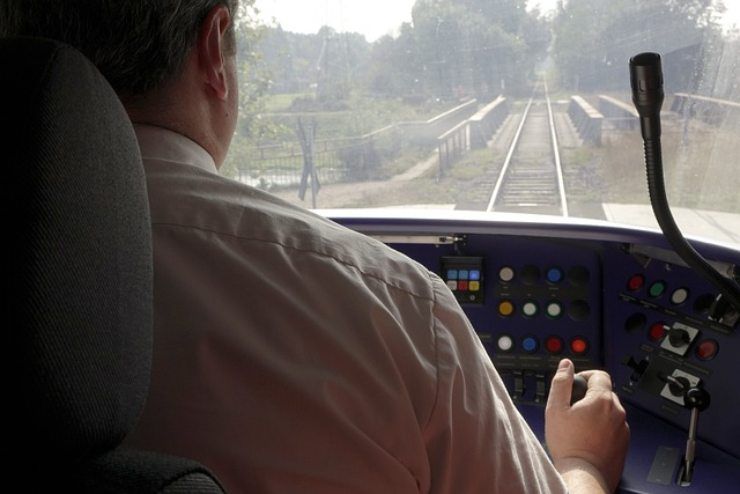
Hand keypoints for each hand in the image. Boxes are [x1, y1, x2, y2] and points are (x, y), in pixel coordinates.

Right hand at [545, 359, 629, 492]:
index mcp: (602, 399)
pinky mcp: (624, 442)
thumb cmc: (569, 444)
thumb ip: (561, 382)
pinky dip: (603, 427)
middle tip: (573, 409)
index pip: (599, 375)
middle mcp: (617, 411)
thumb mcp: (556, 408)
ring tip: (579, 426)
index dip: (585, 375)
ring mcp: (622, 428)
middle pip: (604, 392)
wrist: (584, 474)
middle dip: (589, 396)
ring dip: (597, 412)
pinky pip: (614, 426)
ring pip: (609, 410)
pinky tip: (589, 437)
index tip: (576, 384)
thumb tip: (566, 365)